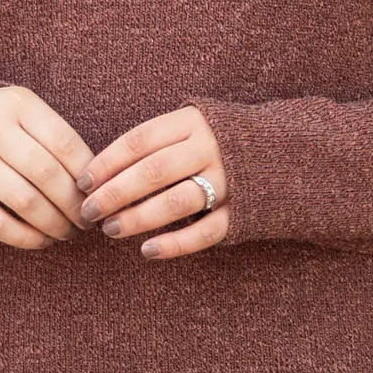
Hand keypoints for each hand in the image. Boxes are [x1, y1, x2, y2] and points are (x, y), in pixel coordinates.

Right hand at [0, 86, 92, 248]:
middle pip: (46, 174)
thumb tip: (96, 189)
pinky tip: (43, 240)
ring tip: (68, 232)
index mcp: (17, 105)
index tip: (100, 193)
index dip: (89, 175)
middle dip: (74, 205)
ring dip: (55, 224)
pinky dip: (26, 238)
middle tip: (87, 220)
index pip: (64, 143)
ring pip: (24, 201)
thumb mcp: (28, 116)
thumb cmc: (4, 128)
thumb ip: (57, 142)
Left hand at [79, 106, 229, 259]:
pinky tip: (147, 250)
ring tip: (111, 230)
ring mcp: (229, 181)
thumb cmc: (221, 143)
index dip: (107, 162)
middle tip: (89, 212)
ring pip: (176, 202)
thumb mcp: (191, 128)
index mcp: (193, 122)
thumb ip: (155, 144)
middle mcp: (211, 148)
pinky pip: (204, 232)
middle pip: (153, 171)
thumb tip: (101, 175)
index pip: (139, 140)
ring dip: (139, 218)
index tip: (83, 182)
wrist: (288, 155)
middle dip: (115, 193)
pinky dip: (175, 244)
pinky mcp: (242, 212)